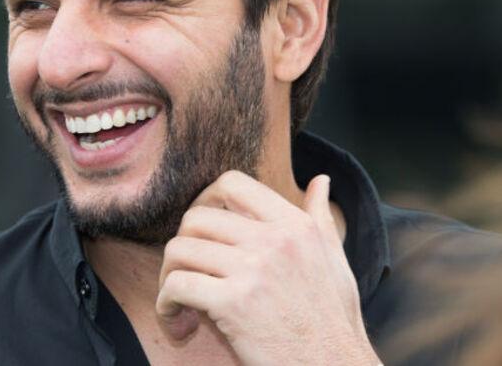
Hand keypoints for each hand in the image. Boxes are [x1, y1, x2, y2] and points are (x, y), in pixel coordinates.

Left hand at [155, 171, 381, 365]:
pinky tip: (179, 322)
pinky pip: (176, 285)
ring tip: (180, 301)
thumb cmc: (332, 321)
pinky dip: (166, 305)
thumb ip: (320, 217)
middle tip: (187, 273)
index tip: (202, 231)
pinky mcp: (234, 303)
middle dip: (182, 246)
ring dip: (169, 277)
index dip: (205, 201)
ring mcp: (254, 269)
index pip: (232, 183)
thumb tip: (320, 180)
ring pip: (179, 249)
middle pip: (196, 217)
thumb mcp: (335, 261)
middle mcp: (274, 240)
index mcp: (296, 225)